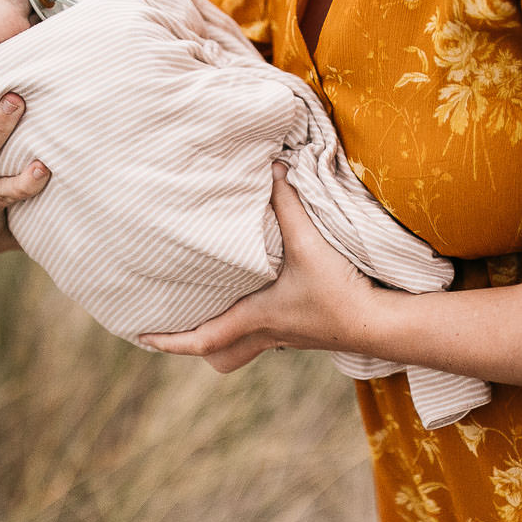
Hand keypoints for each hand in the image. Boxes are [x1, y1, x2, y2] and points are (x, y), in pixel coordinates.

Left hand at [141, 164, 383, 371]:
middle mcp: (266, 333)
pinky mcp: (307, 332)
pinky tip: (266, 297)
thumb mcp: (308, 244)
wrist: (381, 325)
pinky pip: (270, 332)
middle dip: (196, 343)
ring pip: (245, 344)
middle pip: (219, 354)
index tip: (140, 338)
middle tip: (178, 326)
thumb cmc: (339, 291)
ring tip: (216, 307)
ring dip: (227, 331)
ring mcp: (287, 336)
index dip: (168, 341)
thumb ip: (288, 205)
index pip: (201, 338)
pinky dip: (257, 319)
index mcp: (255, 318)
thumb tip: (273, 167)